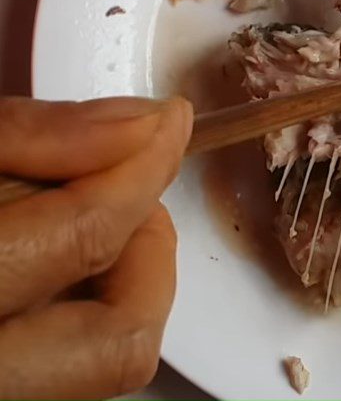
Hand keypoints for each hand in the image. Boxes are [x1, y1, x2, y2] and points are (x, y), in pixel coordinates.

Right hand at [0, 96, 192, 399]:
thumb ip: (35, 137)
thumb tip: (145, 123)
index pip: (86, 237)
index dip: (143, 168)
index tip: (170, 120)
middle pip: (123, 340)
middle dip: (147, 246)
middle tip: (127, 183)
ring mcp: (8, 392)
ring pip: (107, 362)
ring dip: (123, 279)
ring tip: (81, 217)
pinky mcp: (18, 386)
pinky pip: (73, 363)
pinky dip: (88, 303)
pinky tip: (52, 255)